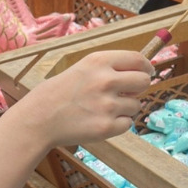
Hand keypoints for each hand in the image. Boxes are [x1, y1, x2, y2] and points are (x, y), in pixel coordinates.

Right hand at [14, 50, 152, 148]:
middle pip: (144, 81)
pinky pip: (128, 123)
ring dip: (125, 107)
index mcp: (99, 61)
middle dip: (139, 87)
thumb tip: (142, 72)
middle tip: (127, 92)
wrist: (39, 118)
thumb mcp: (82, 68)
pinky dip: (118, 124)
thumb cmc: (60, 92)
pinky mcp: (106, 127)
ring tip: (103, 108)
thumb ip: (109, 68)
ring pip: (136, 105)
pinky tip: (100, 120)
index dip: (146, 66)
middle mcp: (106, 80)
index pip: (138, 59)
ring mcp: (107, 105)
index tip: (148, 71)